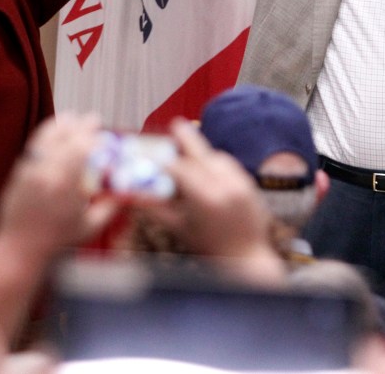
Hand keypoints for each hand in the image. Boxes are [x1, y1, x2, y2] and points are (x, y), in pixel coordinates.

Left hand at [0, 113, 117, 257]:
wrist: (18, 248)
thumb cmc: (56, 241)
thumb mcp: (89, 227)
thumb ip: (109, 208)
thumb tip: (126, 194)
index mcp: (65, 184)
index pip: (80, 148)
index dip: (93, 136)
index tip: (103, 132)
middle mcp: (45, 172)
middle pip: (65, 138)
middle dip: (81, 126)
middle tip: (94, 118)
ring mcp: (29, 170)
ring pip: (45, 138)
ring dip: (61, 124)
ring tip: (72, 116)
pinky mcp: (19, 172)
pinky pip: (34, 146)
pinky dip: (45, 135)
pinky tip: (53, 131)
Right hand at [135, 118, 285, 284]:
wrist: (247, 259)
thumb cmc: (210, 248)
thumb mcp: (180, 229)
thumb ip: (156, 209)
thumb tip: (134, 196)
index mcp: (204, 199)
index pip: (180, 169)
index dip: (164, 159)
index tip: (152, 153)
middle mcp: (225, 187)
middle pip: (202, 153)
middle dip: (187, 138)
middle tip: (176, 125)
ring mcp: (240, 184)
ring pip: (218, 157)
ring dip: (203, 154)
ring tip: (190, 157)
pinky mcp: (250, 185)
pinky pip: (231, 166)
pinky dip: (217, 164)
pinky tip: (208, 170)